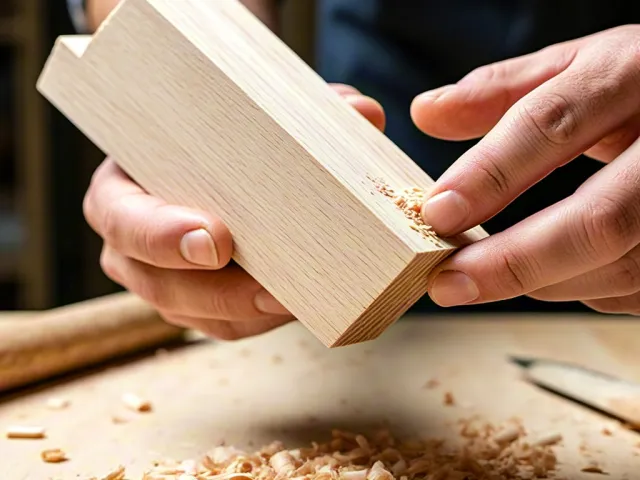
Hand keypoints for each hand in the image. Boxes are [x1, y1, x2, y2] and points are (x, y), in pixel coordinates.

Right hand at [83, 84, 384, 338]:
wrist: (208, 168)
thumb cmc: (213, 142)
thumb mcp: (240, 118)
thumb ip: (299, 111)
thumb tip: (363, 111)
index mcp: (123, 191)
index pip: (121, 218)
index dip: (159, 235)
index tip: (215, 240)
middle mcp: (134, 245)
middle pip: (159, 284)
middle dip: (217, 291)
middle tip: (272, 289)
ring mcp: (163, 281)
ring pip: (197, 314)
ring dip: (248, 312)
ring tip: (296, 302)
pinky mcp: (198, 305)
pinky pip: (225, 325)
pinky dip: (260, 319)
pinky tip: (295, 306)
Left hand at [410, 25, 639, 313]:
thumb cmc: (636, 84)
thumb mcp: (576, 65)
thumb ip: (501, 90)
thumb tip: (425, 113)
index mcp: (631, 74)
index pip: (553, 126)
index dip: (490, 175)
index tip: (437, 213)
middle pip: (599, 218)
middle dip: (513, 260)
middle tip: (448, 282)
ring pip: (619, 265)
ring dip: (539, 282)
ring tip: (481, 278)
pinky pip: (633, 286)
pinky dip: (579, 287)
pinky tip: (547, 274)